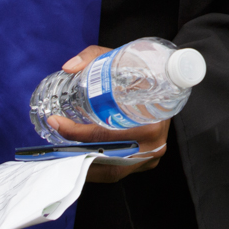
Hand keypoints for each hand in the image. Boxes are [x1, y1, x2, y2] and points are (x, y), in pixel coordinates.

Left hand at [50, 44, 167, 182]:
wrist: (171, 81)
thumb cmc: (146, 71)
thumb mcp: (120, 58)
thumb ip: (93, 57)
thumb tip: (68, 67)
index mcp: (150, 116)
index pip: (105, 132)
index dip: (76, 132)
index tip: (56, 122)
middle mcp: (154, 140)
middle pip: (107, 157)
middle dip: (77, 155)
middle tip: (56, 145)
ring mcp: (153, 153)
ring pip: (113, 170)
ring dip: (86, 165)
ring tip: (65, 155)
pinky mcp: (149, 160)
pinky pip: (120, 170)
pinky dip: (99, 168)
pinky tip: (83, 159)